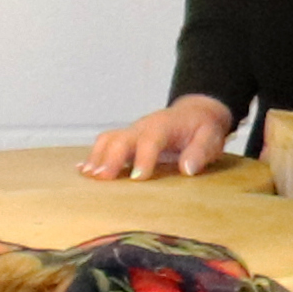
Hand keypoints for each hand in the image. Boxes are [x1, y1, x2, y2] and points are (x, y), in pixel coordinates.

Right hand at [81, 95, 237, 182]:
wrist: (195, 112)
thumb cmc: (203, 128)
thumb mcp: (211, 137)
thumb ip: (200, 152)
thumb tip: (188, 169)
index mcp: (163, 126)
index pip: (150, 140)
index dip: (143, 158)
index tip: (138, 179)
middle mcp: (142, 127)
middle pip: (121, 138)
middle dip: (110, 158)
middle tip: (101, 178)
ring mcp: (132, 132)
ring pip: (108, 139)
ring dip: (97, 157)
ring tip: (87, 176)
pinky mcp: (126, 139)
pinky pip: (105, 143)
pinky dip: (93, 156)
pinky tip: (81, 170)